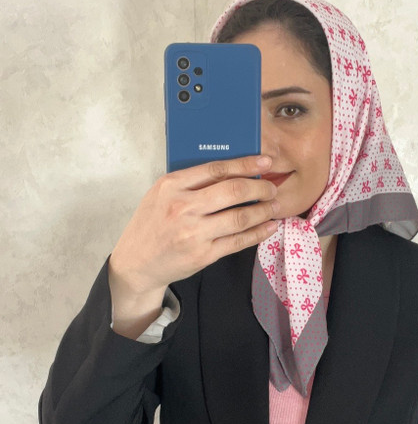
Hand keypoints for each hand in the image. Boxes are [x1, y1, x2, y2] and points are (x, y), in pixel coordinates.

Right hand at [108, 154, 278, 299]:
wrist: (136, 261)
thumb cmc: (152, 224)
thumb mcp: (162, 193)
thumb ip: (191, 182)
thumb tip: (233, 170)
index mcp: (172, 185)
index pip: (217, 169)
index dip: (246, 164)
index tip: (265, 162)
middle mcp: (183, 207)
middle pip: (234, 191)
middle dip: (260, 188)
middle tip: (271, 189)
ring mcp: (194, 233)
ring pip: (240, 217)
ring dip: (263, 211)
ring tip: (273, 206)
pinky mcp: (203, 254)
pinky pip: (238, 241)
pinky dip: (258, 233)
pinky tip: (268, 227)